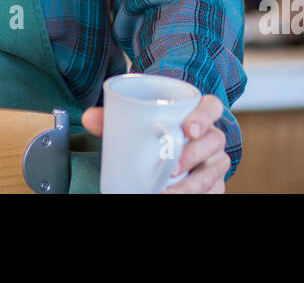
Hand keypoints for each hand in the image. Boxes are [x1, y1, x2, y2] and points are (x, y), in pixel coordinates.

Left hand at [81, 93, 229, 194]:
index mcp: (197, 112)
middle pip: (214, 141)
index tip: (187, 129)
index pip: (212, 106)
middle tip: (172, 166)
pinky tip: (177, 197)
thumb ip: (112, 117)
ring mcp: (214, 160)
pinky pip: (214, 190)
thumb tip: (88, 118)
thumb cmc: (154, 130)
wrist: (165, 147)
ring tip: (169, 191)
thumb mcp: (135, 121)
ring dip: (195, 183)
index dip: (204, 116)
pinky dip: (199, 195)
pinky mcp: (213, 182)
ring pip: (215, 169)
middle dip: (195, 155)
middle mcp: (211, 135)